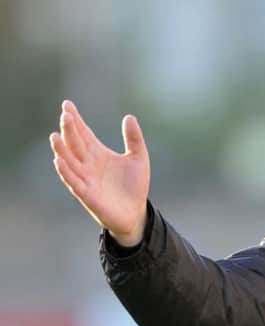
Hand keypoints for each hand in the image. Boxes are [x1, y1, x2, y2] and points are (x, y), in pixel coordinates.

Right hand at [49, 100, 150, 246]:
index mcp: (98, 154)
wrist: (135, 212)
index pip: (84, 134)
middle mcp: (88, 164)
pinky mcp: (87, 195)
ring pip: (69, 162)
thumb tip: (129, 117)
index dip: (76, 120)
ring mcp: (86, 179)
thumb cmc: (134, 186)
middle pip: (75, 144)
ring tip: (55, 136)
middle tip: (66, 115)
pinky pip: (73, 182)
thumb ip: (134, 138)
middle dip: (69, 130)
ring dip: (61, 150)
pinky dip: (65, 172)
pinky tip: (59, 161)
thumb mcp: (139, 158)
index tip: (67, 104)